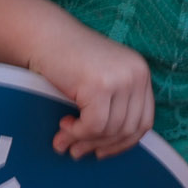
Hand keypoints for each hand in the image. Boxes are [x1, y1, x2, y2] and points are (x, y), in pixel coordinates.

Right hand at [31, 23, 153, 159]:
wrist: (43, 35)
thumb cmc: (66, 58)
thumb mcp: (99, 79)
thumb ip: (110, 106)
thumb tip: (107, 149)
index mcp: (140, 72)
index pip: (144, 121)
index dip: (123, 143)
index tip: (102, 151)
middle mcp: (136, 74)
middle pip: (129, 129)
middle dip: (101, 146)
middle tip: (77, 152)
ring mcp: (120, 79)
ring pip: (110, 130)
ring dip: (84, 140)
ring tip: (64, 140)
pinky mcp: (100, 85)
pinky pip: (94, 125)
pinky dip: (77, 132)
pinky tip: (63, 126)